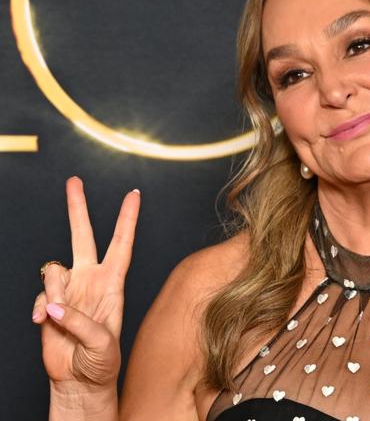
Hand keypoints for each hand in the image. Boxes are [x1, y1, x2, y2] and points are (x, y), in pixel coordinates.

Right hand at [32, 176, 140, 388]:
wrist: (79, 381)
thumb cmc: (102, 363)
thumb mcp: (102, 344)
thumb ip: (80, 322)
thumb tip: (56, 305)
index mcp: (113, 284)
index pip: (122, 244)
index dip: (127, 219)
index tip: (133, 195)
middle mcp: (91, 280)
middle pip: (84, 237)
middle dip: (78, 208)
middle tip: (74, 182)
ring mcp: (70, 290)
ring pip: (54, 270)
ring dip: (54, 292)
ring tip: (59, 317)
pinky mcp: (51, 303)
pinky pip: (42, 294)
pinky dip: (42, 308)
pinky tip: (45, 323)